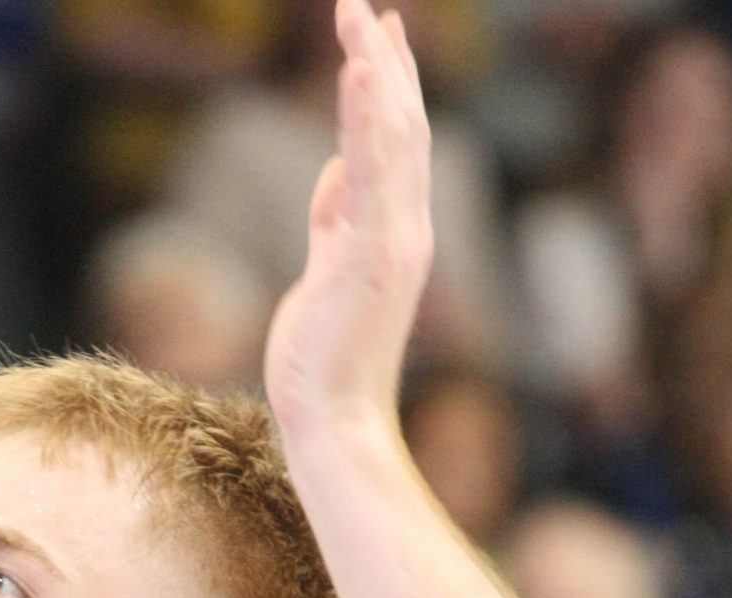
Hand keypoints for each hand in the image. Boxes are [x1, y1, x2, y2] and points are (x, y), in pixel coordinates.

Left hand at [263, 0, 434, 440]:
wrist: (335, 423)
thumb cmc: (326, 361)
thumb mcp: (326, 275)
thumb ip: (335, 224)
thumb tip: (336, 177)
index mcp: (395, 233)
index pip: (396, 146)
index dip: (387, 88)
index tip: (376, 36)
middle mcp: (406, 229)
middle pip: (402, 129)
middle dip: (384, 64)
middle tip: (365, 8)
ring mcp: (394, 242)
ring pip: (393, 140)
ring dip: (376, 75)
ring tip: (361, 20)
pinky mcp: (372, 257)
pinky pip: (373, 174)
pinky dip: (368, 119)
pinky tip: (358, 74)